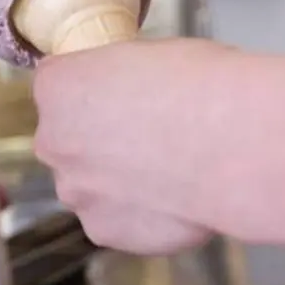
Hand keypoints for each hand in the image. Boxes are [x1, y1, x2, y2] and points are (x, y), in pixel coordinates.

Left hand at [32, 39, 234, 253]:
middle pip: (66, 138)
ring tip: (165, 174)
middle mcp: (52, 140)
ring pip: (87, 183)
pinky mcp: (102, 230)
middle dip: (96, 138)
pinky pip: (112, 218)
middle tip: (144, 137)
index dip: (93, 89)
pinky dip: (135, 213)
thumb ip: (119, 78)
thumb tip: (128, 88)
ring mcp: (75, 191)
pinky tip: (170, 201)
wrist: (232, 142)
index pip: (58, 84)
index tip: (120, 95)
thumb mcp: (148, 53)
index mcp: (57, 87)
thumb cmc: (197, 84)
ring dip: (113, 179)